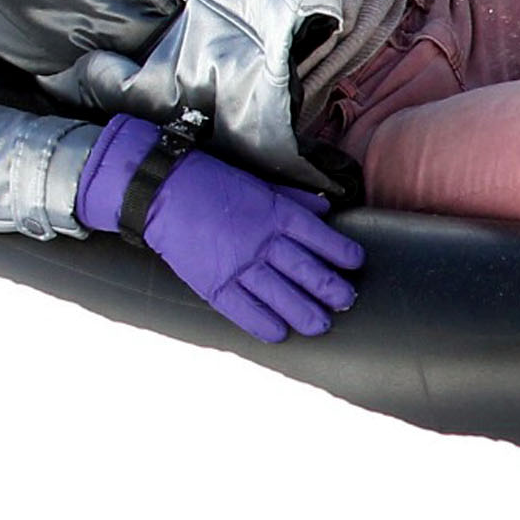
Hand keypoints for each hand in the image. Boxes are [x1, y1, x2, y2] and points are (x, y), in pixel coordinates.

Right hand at [79, 116, 365, 342]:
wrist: (164, 192)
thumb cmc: (215, 184)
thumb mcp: (260, 184)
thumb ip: (294, 200)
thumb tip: (326, 209)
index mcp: (276, 214)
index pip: (319, 237)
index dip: (341, 253)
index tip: (355, 263)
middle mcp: (262, 242)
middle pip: (305, 270)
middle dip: (330, 288)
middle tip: (347, 301)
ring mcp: (237, 265)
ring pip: (280, 295)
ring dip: (304, 313)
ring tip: (321, 325)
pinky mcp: (213, 283)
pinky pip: (242, 310)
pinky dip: (262, 324)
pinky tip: (279, 334)